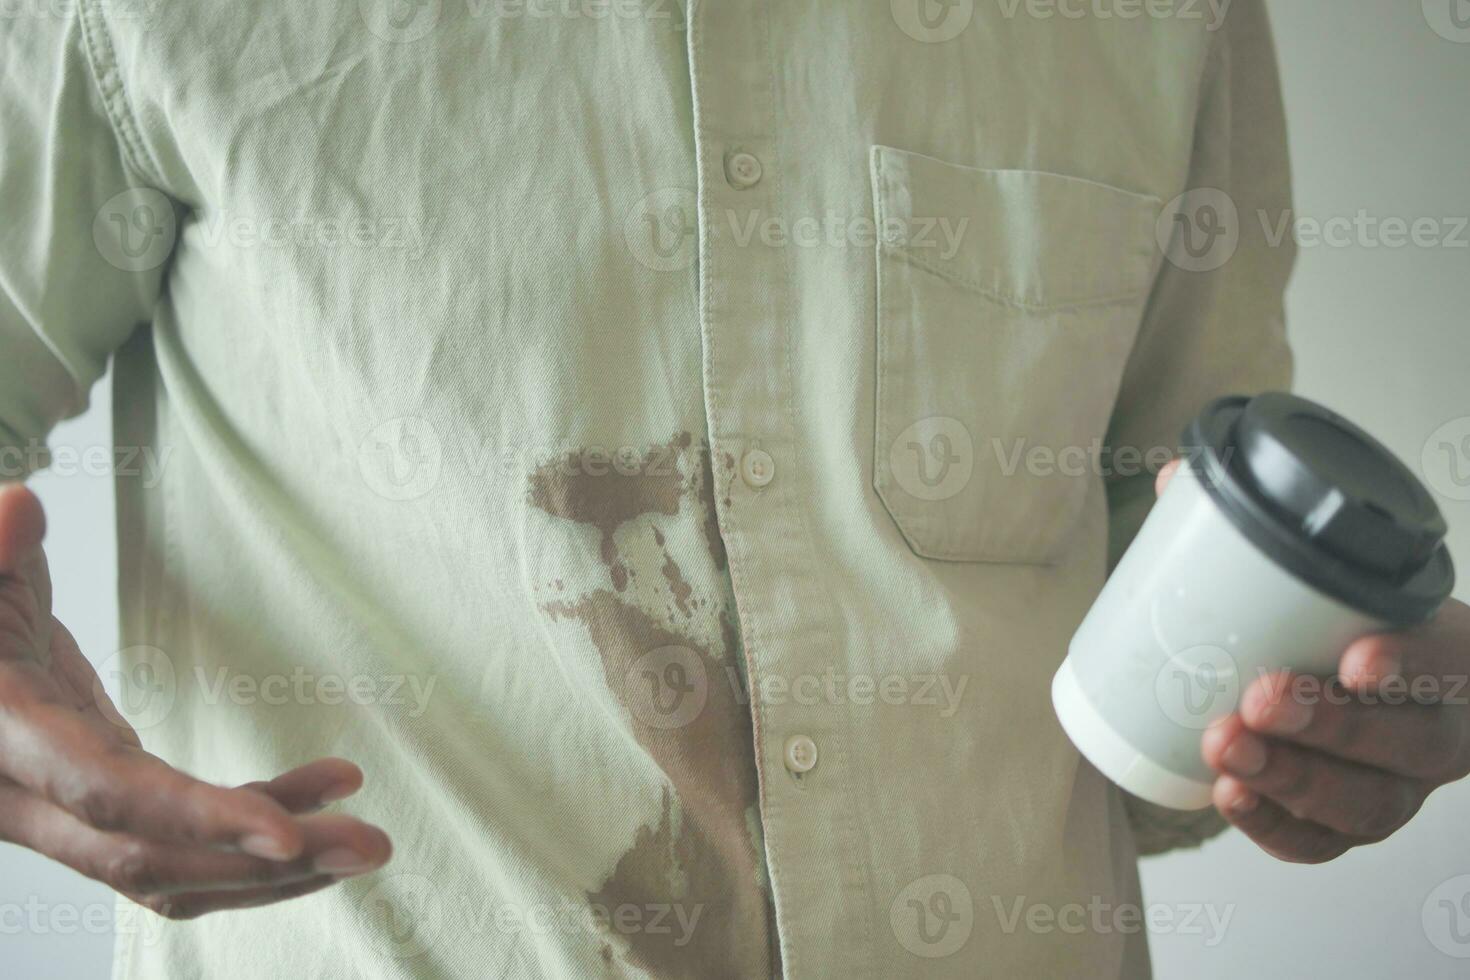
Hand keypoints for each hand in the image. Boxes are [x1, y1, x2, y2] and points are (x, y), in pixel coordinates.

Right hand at [0, 483, 391, 916]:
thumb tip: (20, 508)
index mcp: (8, 740)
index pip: (110, 796)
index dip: (199, 820)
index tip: (289, 836)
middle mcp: (33, 800)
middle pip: (161, 854)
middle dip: (270, 860)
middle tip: (372, 843)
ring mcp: (70, 814)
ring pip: (178, 868)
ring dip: (278, 865)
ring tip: (364, 839)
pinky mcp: (106, 806)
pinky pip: (184, 841)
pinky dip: (255, 828)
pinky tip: (322, 795)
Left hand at [1154, 461, 1469, 862]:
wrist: (1374, 673)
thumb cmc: (1348, 617)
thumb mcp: (1333, 568)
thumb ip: (1260, 523)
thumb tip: (1174, 480)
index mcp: (1455, 653)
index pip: (1459, 659)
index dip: (1417, 663)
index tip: (1358, 656)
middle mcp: (1441, 724)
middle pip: (1410, 742)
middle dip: (1331, 727)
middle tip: (1260, 699)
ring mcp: (1404, 782)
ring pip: (1370, 801)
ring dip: (1293, 779)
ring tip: (1225, 749)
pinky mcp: (1357, 820)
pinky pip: (1328, 843)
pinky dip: (1277, 826)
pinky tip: (1230, 796)